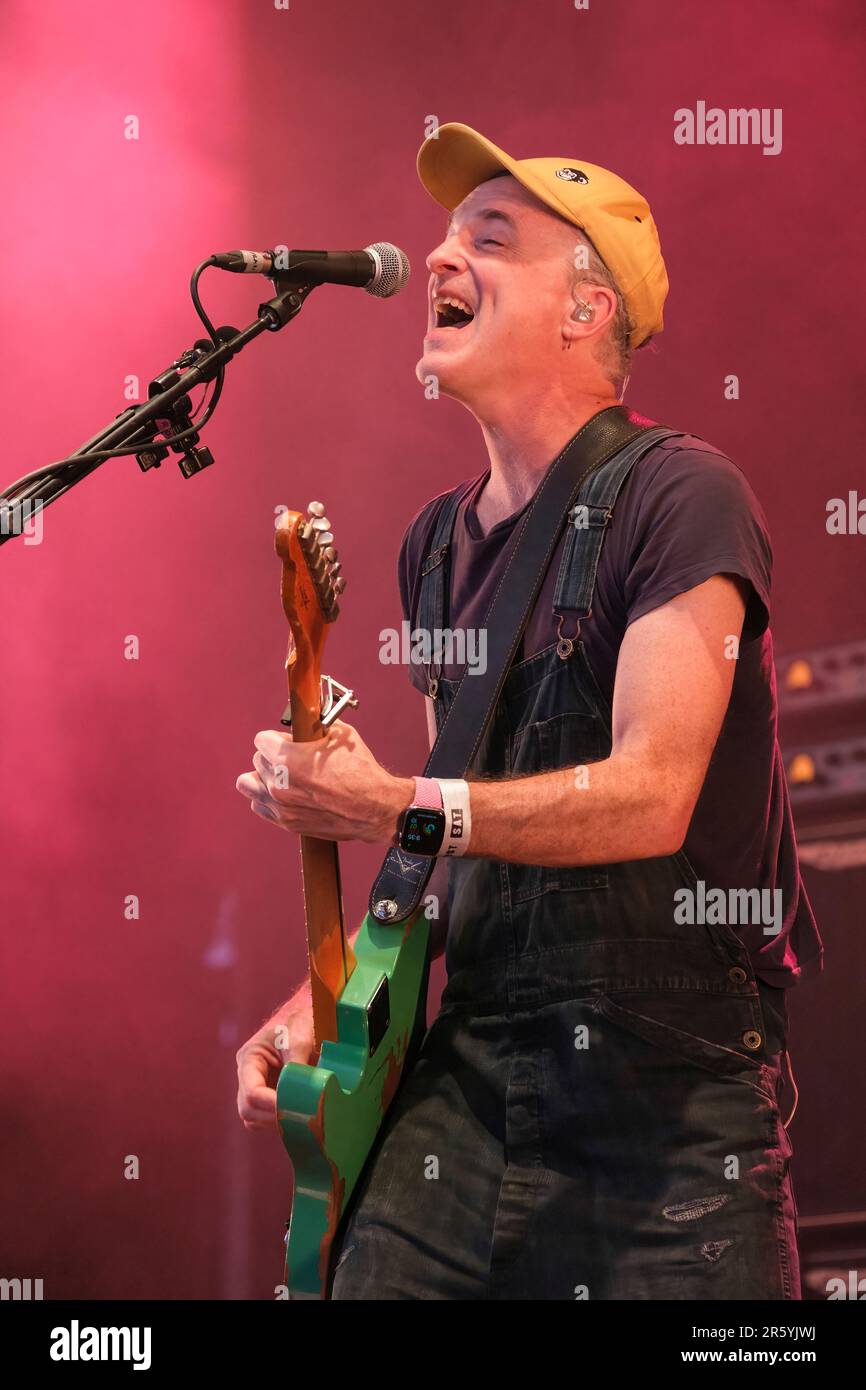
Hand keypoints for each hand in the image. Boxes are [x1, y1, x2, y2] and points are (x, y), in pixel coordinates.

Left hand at [235, 719, 413, 844]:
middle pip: (257, 760)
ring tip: (280, 775)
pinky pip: (259, 805)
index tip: (289, 741)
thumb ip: (315, 726)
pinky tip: (284, 792)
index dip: (277, 737)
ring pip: (249, 783)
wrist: (375, 808)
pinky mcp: (286, 822)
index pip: (261, 739)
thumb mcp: (340, 735)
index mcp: (287, 759)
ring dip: (262, 776)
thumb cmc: (361, 772)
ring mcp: (280, 806)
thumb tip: (308, 719)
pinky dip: (266, 797)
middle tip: (293, 758)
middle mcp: (278, 783)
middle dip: (273, 755)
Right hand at [236, 990, 316, 1132]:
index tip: (292, 1108)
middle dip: (271, 1115)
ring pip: (253, 1117)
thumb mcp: (300, 1040)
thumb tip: (301, 1097)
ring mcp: (257, 1084)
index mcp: (250, 1058)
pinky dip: (278, 1120)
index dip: (270, 1104)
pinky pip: (265, 1116)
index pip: (251, 1092)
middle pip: (248, 1108)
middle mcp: (248, 1074)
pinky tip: (297, 1114)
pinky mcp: (269, 1092)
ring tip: (299, 1115)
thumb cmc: (302, 1021)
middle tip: (298, 1116)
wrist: (308, 1013)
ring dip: (274, 1120)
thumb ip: (297, 1067)